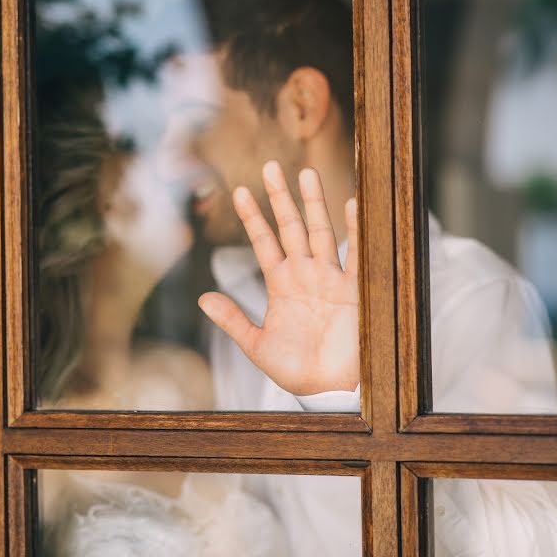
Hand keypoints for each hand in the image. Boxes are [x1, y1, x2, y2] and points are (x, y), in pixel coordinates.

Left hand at [198, 160, 358, 395]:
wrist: (329, 390)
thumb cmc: (296, 370)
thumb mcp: (257, 345)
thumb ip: (232, 320)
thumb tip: (201, 298)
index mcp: (281, 285)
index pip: (264, 242)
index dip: (253, 218)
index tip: (240, 192)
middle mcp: (305, 275)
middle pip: (290, 227)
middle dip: (281, 198)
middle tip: (270, 166)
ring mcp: (329, 279)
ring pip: (319, 232)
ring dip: (312, 204)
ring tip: (305, 173)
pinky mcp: (354, 290)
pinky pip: (355, 254)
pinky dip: (354, 230)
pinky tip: (350, 204)